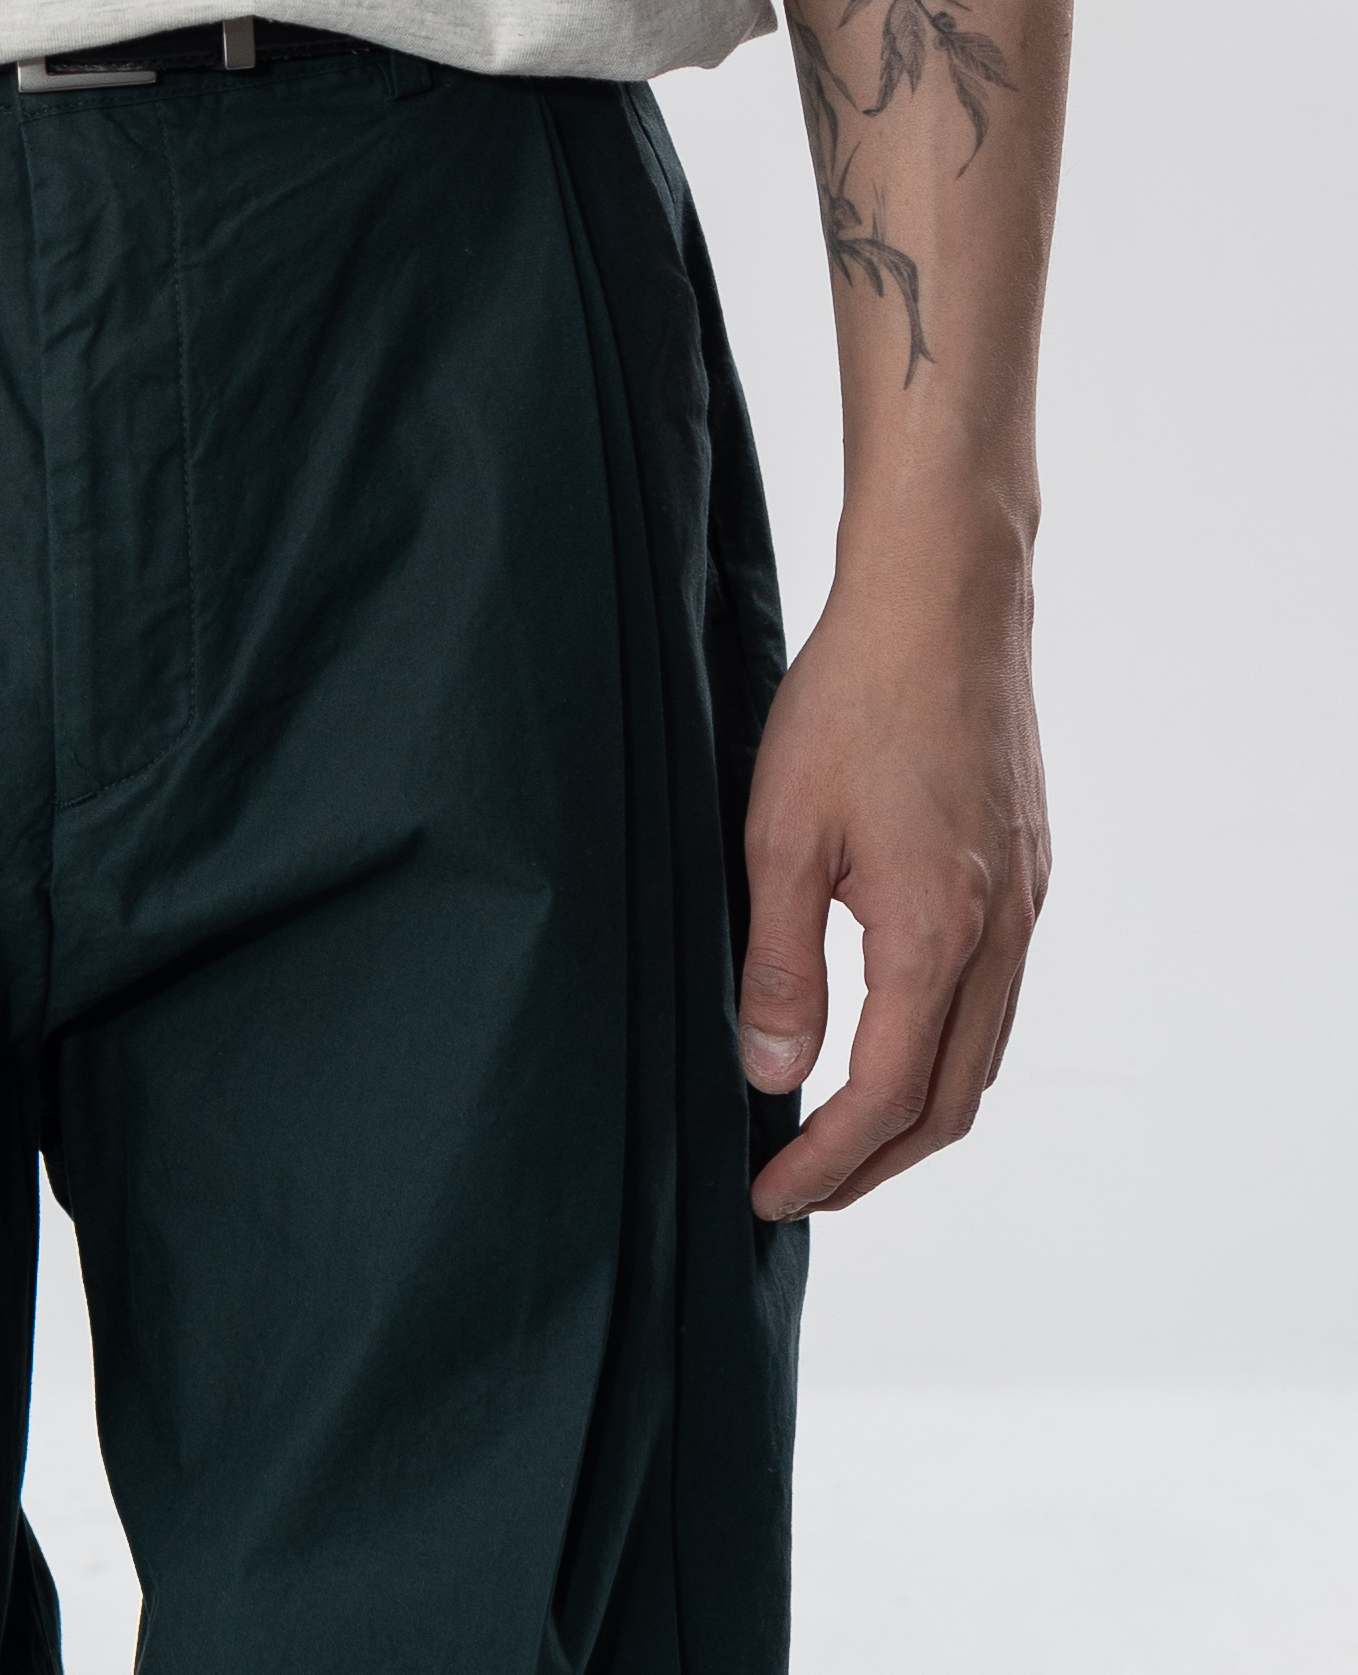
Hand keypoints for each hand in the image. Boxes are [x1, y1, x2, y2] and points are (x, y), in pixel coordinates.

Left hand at [738, 530, 1048, 1219]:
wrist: (944, 601)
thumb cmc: (855, 699)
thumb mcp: (782, 833)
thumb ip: (779, 963)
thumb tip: (773, 1075)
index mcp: (936, 937)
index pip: (885, 1099)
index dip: (826, 1164)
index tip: (769, 1194)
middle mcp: (1000, 936)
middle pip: (950, 1101)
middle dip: (874, 1164)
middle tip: (801, 1187)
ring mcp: (1025, 903)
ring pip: (983, 1052)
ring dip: (916, 1110)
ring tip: (841, 1130)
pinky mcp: (1026, 868)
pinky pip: (998, 995)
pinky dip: (946, 1044)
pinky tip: (894, 1029)